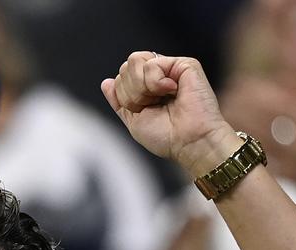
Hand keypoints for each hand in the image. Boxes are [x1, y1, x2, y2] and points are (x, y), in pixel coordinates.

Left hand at [100, 52, 240, 178]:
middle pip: (125, 67)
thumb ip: (119, 101)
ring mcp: (170, 68)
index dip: (124, 97)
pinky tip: (172, 91)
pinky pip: (152, 63)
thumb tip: (106, 81)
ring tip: (160, 98)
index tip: (141, 111)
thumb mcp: (133, 120)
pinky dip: (155, 82)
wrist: (189, 142)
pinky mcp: (184, 64)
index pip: (120, 78)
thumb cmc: (166, 136)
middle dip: (131, 92)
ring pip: (134, 60)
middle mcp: (158, 76)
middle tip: (150, 106)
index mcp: (146, 88)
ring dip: (140, 87)